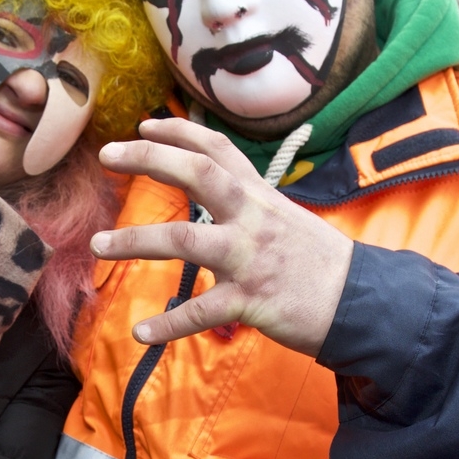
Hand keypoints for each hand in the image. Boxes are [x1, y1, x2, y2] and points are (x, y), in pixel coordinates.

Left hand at [92, 117, 354, 355]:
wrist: (360, 302)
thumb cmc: (319, 263)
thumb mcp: (286, 219)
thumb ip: (248, 205)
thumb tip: (215, 193)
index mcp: (259, 197)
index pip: (217, 149)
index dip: (178, 131)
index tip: (142, 125)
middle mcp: (252, 219)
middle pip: (197, 174)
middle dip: (148, 159)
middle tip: (107, 155)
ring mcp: (249, 259)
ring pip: (185, 241)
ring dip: (135, 241)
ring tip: (98, 244)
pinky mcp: (251, 301)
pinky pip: (201, 313)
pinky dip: (168, 324)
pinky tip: (141, 332)